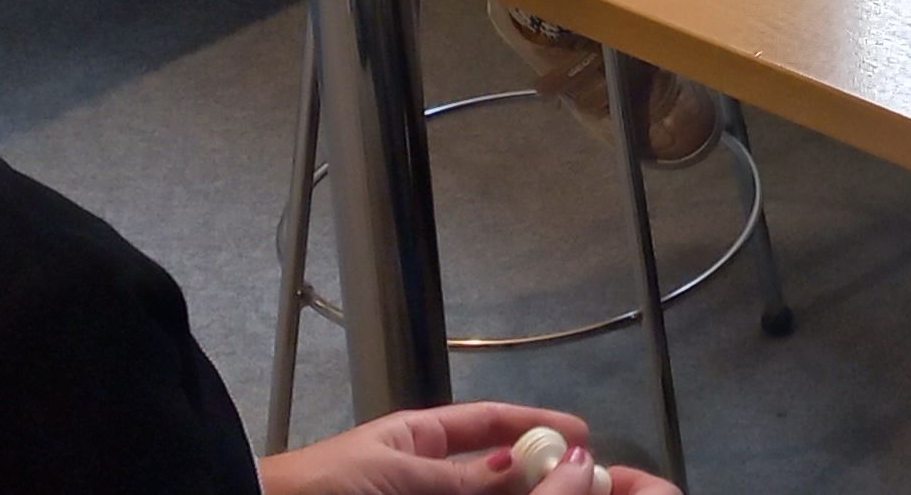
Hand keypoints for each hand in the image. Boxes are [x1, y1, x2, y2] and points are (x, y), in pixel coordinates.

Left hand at [258, 403, 679, 494]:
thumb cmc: (320, 488)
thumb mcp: (397, 474)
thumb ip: (466, 476)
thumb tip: (534, 462)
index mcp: (417, 438)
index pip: (491, 423)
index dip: (538, 425)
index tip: (583, 436)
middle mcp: (425, 472)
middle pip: (498, 469)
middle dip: (543, 473)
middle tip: (590, 481)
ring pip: (485, 494)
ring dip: (523, 494)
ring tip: (567, 494)